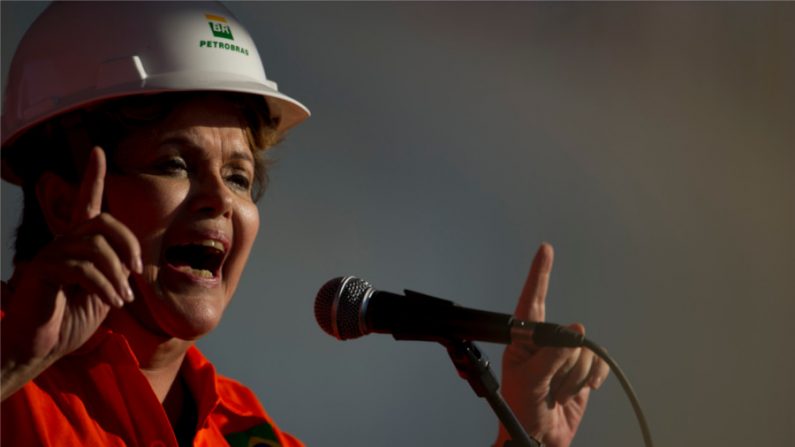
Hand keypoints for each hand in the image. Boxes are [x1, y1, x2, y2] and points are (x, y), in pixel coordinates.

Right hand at [1, 147, 141, 399]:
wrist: (39, 348)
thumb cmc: (70, 320)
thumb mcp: (104, 292)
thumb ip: (115, 271)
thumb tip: (132, 262)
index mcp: (77, 245)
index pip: (84, 203)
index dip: (91, 177)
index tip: (98, 151)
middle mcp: (62, 243)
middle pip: (102, 223)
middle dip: (128, 245)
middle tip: (138, 272)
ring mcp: (50, 255)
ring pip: (95, 247)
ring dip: (117, 274)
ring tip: (123, 297)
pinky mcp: (42, 271)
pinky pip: (82, 267)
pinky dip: (105, 285)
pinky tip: (112, 300)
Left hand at [495, 244, 609, 446]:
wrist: (540, 438)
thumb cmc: (522, 410)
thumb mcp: (530, 381)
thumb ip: (552, 355)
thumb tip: (576, 331)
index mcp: (523, 339)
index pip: (532, 300)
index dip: (540, 274)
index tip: (545, 250)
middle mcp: (544, 342)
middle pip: (568, 335)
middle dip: (563, 364)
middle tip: (548, 386)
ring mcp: (564, 356)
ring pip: (583, 352)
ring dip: (574, 378)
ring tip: (557, 393)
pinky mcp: (582, 370)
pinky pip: (597, 363)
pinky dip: (591, 379)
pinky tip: (578, 391)